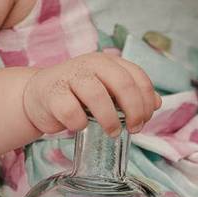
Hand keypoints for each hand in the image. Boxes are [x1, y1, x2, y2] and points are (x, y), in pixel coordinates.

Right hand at [23, 53, 161, 136]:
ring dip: (110, 119)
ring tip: (112, 132)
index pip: (137, 76)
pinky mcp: (52, 94)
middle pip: (123, 83)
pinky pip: (71, 112)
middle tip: (134, 128)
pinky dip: (79, 124)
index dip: (146, 100)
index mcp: (108, 62)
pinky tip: (80, 127)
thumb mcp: (108, 92)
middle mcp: (90, 64)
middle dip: (135, 110)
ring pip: (97, 95)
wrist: (39, 97)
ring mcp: (70, 76)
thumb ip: (132, 95)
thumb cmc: (78, 96)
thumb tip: (157, 103)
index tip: (145, 119)